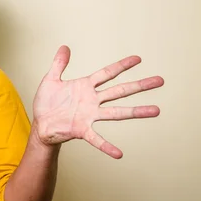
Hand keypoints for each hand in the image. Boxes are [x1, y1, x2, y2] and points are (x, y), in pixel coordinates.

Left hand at [32, 46, 163, 158]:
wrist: (40, 124)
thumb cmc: (47, 103)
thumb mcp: (50, 80)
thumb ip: (58, 64)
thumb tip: (64, 46)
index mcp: (85, 86)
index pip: (107, 73)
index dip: (122, 66)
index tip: (138, 59)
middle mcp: (91, 100)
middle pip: (119, 91)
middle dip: (139, 86)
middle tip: (159, 80)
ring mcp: (89, 115)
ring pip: (116, 112)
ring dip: (136, 111)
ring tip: (156, 110)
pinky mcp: (81, 130)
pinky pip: (96, 139)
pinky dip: (107, 146)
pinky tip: (119, 153)